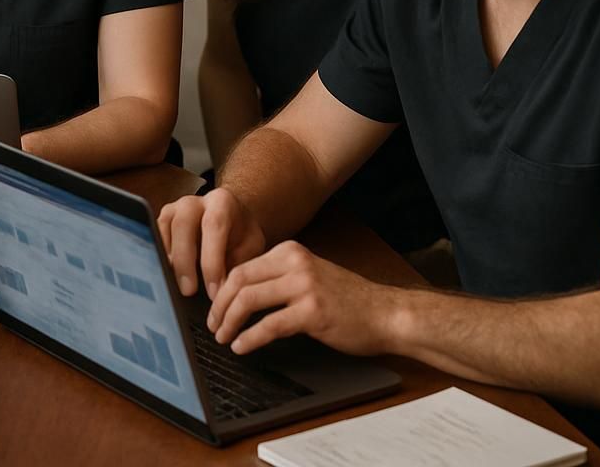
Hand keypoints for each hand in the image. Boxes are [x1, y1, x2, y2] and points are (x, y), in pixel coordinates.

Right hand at [156, 187, 265, 298]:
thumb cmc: (241, 236)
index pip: (213, 226)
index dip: (211, 261)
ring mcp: (173, 209)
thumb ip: (238, 265)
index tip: (214, 290)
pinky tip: (167, 277)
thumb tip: (222, 293)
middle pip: (182, 225)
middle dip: (184, 261)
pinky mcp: (160, 222)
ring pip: (163, 230)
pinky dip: (158, 257)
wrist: (231, 220)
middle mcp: (194, 201)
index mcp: (221, 202)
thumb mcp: (250, 248)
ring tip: (176, 287)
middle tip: (189, 291)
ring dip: (168, 261)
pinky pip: (152, 237)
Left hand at [206, 240, 395, 356]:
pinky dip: (250, 338)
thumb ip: (278, 279)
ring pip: (248, 300)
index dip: (221, 290)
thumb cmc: (347, 300)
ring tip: (223, 337)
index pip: (241, 266)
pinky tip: (242, 347)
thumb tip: (238, 294)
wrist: (387, 314)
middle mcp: (295, 263)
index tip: (215, 308)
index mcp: (290, 251)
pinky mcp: (312, 312)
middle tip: (212, 325)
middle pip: (238, 280)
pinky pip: (269, 325)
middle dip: (219, 306)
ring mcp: (304, 286)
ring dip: (229, 322)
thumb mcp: (309, 276)